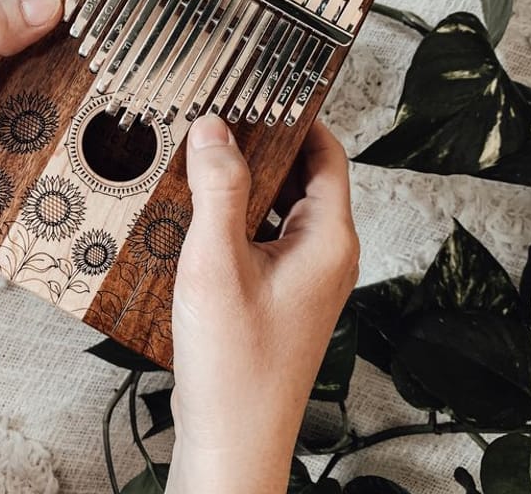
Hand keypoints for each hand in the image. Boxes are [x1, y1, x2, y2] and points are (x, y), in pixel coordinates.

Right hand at [168, 115, 358, 492]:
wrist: (231, 437)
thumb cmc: (234, 363)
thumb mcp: (217, 262)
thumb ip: (218, 189)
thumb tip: (215, 128)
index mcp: (328, 240)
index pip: (327, 156)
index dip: (301, 120)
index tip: (267, 93)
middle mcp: (324, 255)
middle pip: (303, 179)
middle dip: (266, 148)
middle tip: (223, 119)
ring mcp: (301, 276)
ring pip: (280, 208)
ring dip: (247, 182)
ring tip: (206, 156)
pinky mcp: (277, 293)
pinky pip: (264, 236)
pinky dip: (238, 215)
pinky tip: (201, 209)